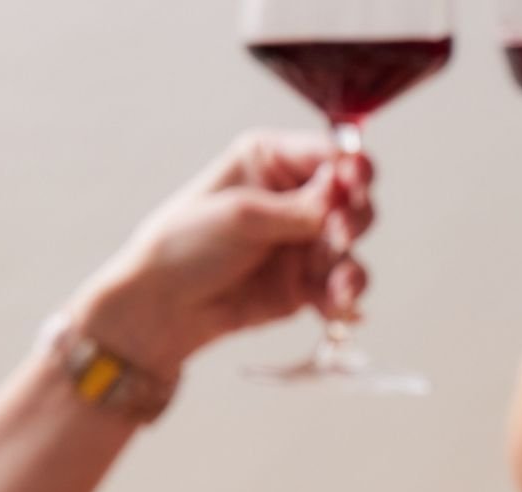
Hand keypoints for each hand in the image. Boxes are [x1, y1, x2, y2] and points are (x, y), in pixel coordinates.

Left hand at [68, 130, 374, 381]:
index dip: (350, 167)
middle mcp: (294, 199)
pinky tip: (339, 306)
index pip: (328, 155)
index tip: (356, 180)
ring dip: (350, 265)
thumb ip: (296, 209)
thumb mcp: (240, 216)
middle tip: (338, 233)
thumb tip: (341, 199)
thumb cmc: (185, 245)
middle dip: (353, 218)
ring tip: (340, 285)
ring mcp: (302, 244)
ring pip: (349, 249)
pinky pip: (339, 289)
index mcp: (271, 162)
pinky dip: (344, 299)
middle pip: (350, 201)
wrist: (165, 307)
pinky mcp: (306, 286)